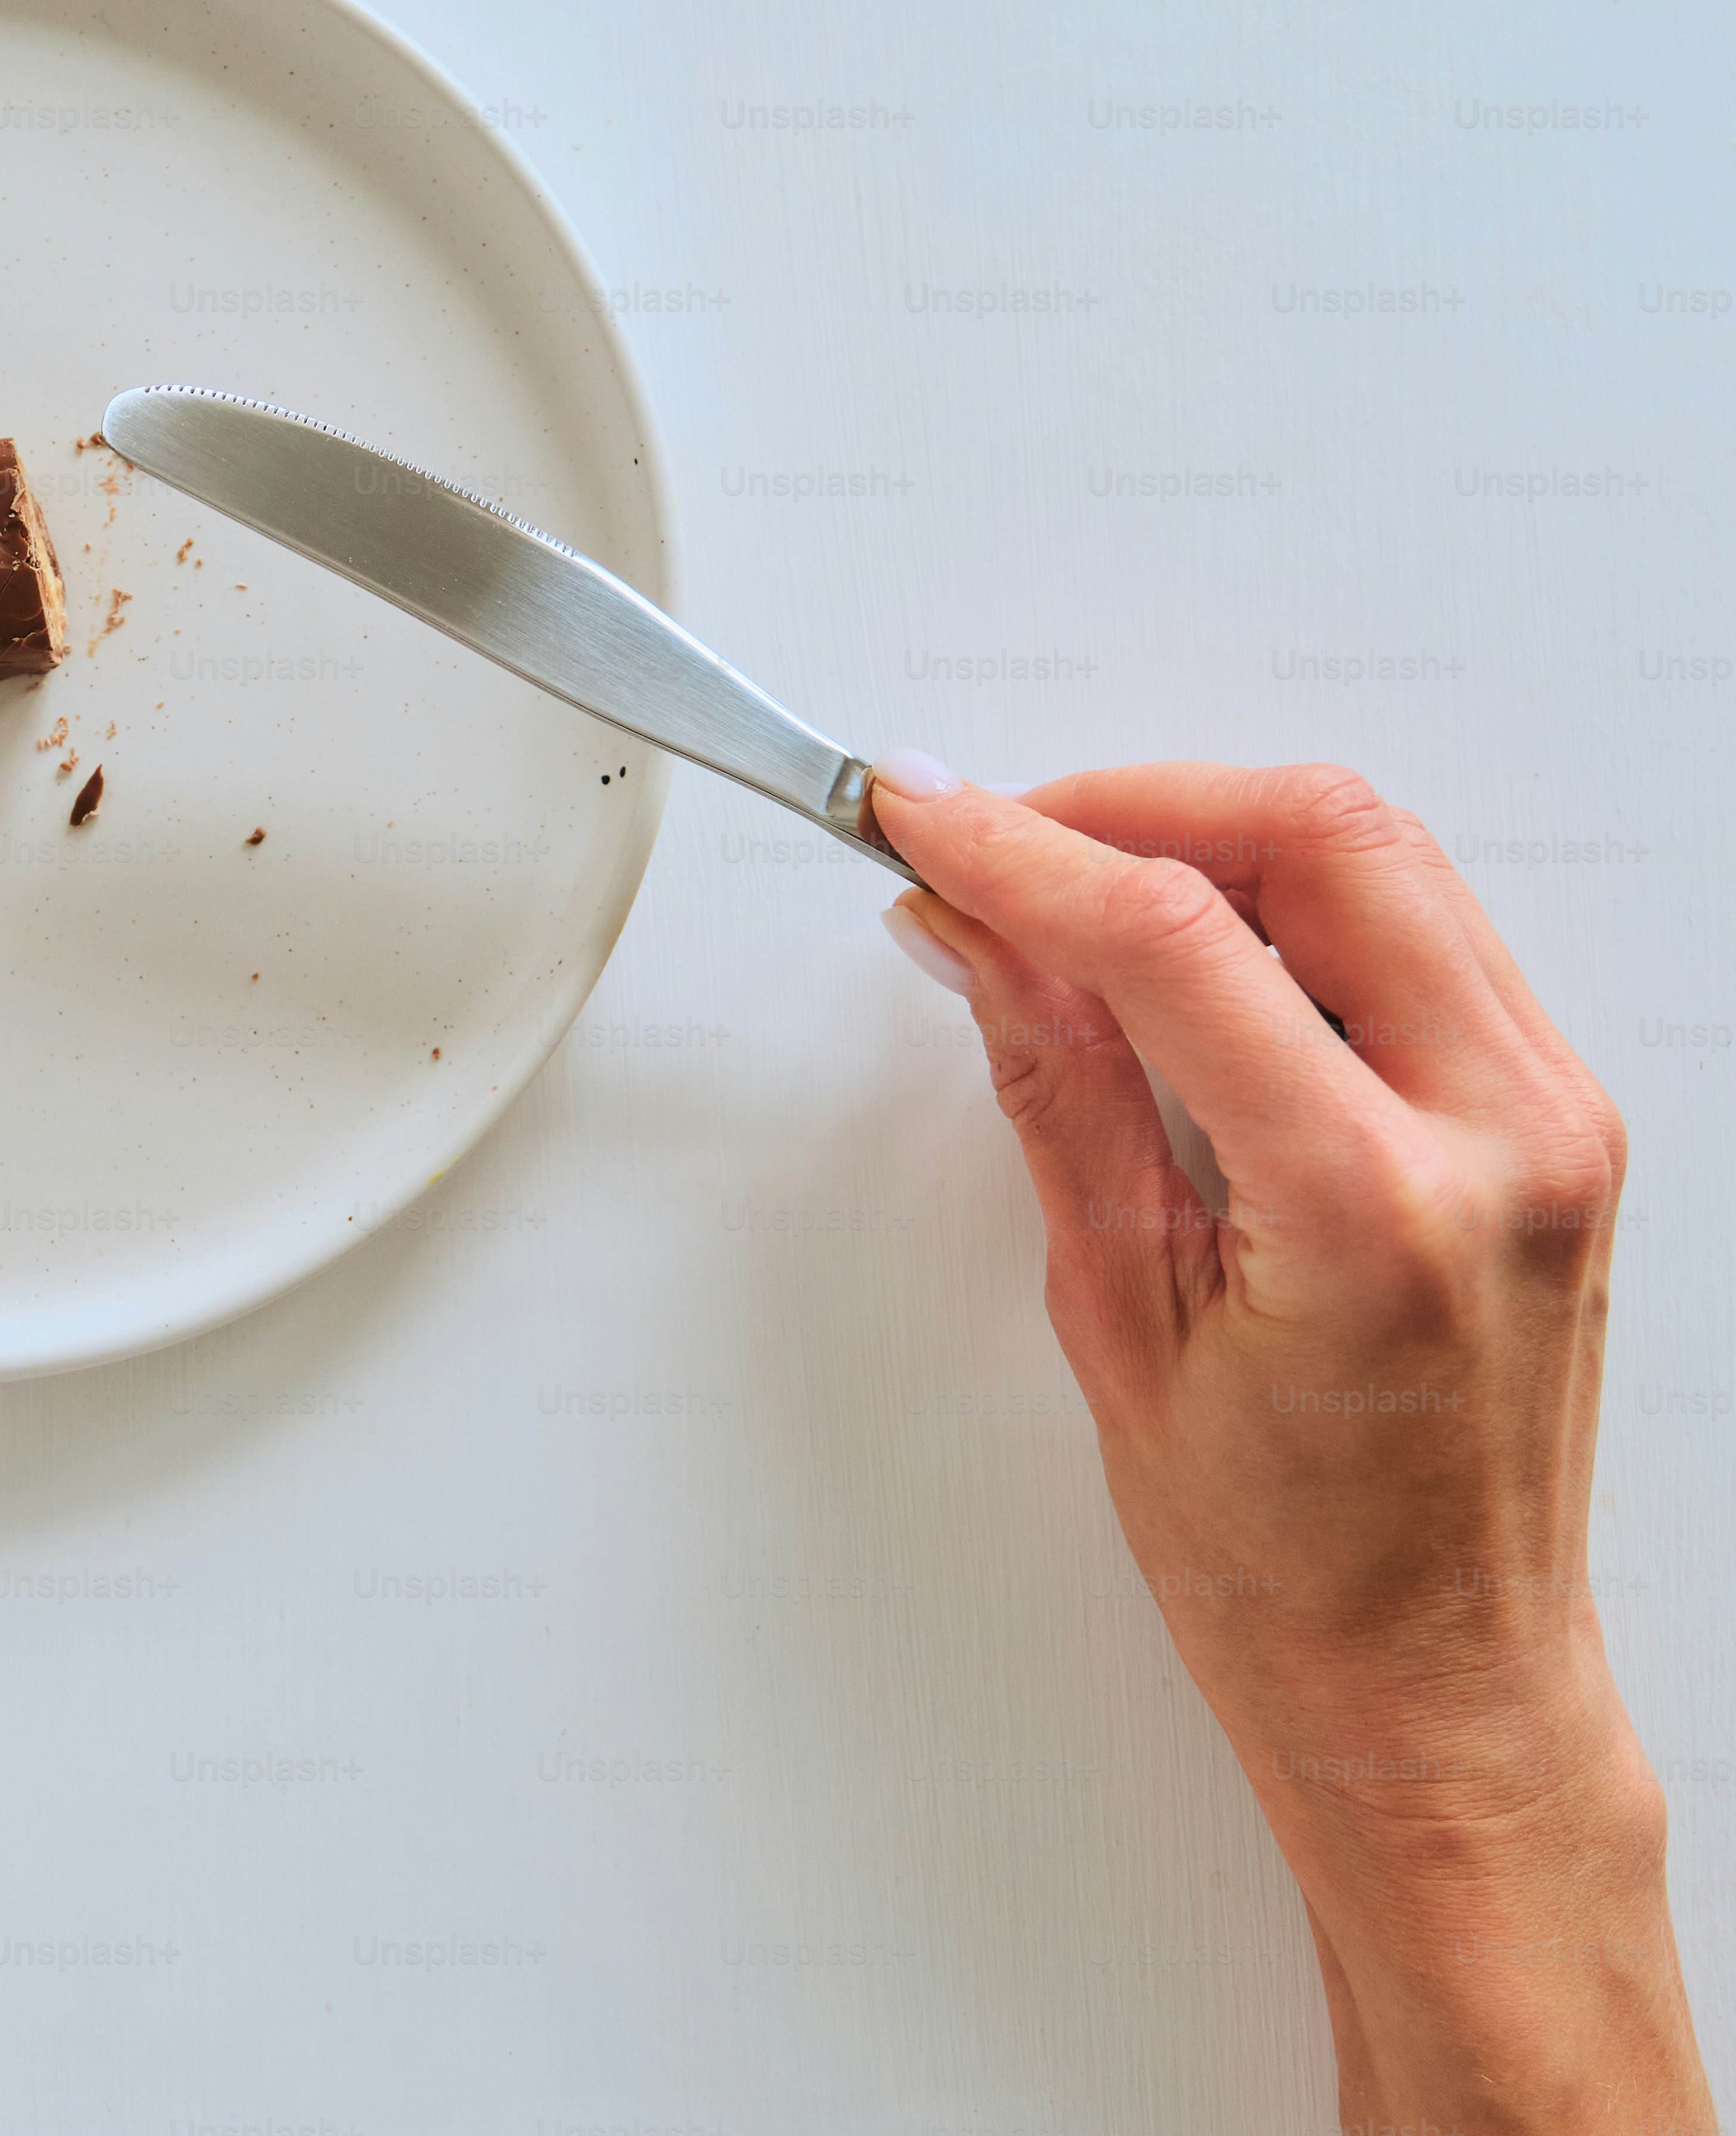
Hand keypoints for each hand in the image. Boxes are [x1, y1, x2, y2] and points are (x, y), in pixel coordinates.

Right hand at [872, 752, 1705, 2131]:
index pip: (1179, 939)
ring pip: (1386, 860)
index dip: (1026, 852)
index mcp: (1375, 1210)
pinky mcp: (1555, 1119)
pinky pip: (1426, 933)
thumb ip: (1061, 1091)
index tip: (926, 818)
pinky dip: (1292, 903)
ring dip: (1216, 838)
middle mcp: (1501, 1139)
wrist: (1438, 1680)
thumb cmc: (1289, 1564)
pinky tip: (1185, 951)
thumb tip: (984, 937)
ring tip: (1074, 888)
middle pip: (1324, 837)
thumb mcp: (1119, 1319)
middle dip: (1136, 801)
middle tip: (1001, 836)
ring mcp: (1552, 1120)